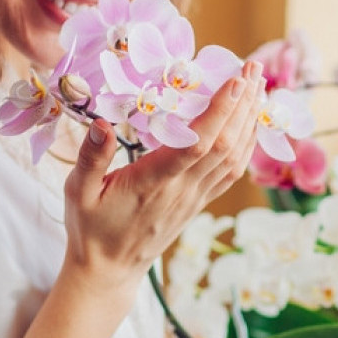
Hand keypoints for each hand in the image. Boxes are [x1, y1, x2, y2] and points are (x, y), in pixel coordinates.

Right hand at [60, 60, 263, 297]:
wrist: (109, 269)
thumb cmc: (91, 228)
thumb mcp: (77, 192)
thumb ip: (91, 158)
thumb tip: (101, 122)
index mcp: (153, 182)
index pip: (197, 144)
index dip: (220, 112)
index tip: (236, 80)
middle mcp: (182, 189)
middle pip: (225, 144)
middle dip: (244, 104)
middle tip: (254, 67)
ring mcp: (195, 197)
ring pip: (235, 156)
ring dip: (250, 120)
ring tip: (260, 85)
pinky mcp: (200, 202)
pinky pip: (232, 171)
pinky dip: (248, 143)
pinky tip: (252, 122)